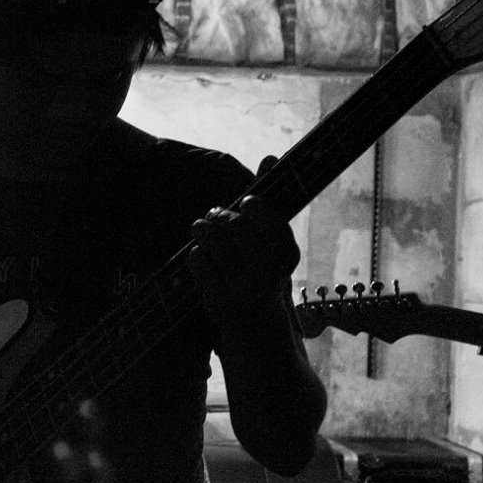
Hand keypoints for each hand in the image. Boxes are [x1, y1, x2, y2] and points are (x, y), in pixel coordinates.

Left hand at [189, 161, 298, 327]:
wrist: (257, 327)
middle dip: (221, 216)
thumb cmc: (263, 273)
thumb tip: (269, 156)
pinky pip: (198, 260)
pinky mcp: (218, 299)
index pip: (267, 216)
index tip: (246, 204)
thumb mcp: (272, 243)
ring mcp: (242, 287)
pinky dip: (196, 253)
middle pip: (235, 225)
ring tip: (201, 227)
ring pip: (213, 240)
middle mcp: (268, 272)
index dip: (253, 206)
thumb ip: (269, 201)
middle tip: (215, 215)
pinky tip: (200, 255)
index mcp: (287, 255)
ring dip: (203, 228)